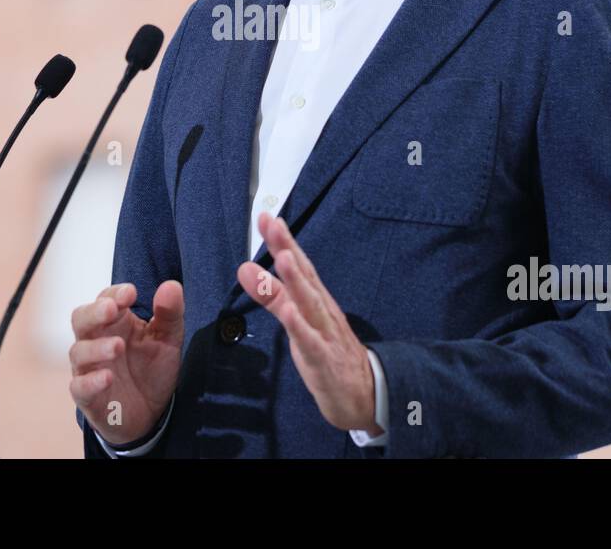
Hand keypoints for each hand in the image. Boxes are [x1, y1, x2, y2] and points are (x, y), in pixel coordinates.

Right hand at [68, 279, 183, 447]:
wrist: (151, 413)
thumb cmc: (152, 368)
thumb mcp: (169, 339)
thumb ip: (170, 313)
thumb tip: (171, 286)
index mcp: (115, 322)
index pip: (106, 299)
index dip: (115, 294)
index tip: (131, 293)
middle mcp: (96, 340)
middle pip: (81, 318)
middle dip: (94, 312)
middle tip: (110, 309)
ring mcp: (89, 368)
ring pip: (79, 351)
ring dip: (96, 348)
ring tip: (117, 347)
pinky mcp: (88, 396)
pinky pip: (80, 387)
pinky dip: (91, 382)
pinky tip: (108, 378)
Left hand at [236, 213, 381, 434]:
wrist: (364, 393)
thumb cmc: (327, 352)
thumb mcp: (298, 321)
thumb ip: (273, 294)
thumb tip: (246, 268)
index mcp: (316, 299)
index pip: (298, 265)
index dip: (283, 241)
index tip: (267, 217)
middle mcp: (322, 310)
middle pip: (305, 276)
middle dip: (288, 249)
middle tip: (273, 224)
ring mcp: (325, 333)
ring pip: (310, 303)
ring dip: (297, 280)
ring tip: (282, 257)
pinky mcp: (324, 359)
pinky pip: (311, 342)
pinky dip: (300, 327)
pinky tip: (290, 313)